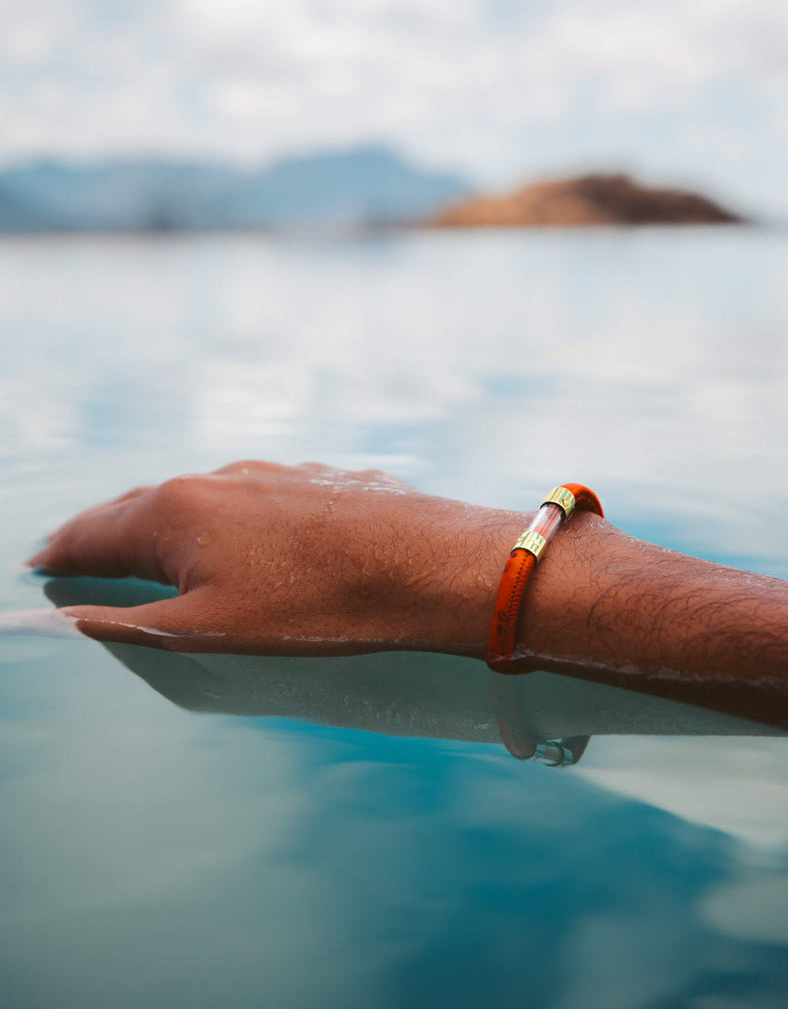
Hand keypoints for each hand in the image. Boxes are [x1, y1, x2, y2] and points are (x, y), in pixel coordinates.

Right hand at [28, 461, 521, 655]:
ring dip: (173, 520)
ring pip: (206, 497)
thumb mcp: (212, 629)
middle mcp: (222, 479)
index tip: (42, 560)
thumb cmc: (320, 605)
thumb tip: (70, 615)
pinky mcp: (322, 480)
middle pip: (146, 506)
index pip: (96, 531)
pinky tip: (246, 534)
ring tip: (156, 541)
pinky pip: (259, 497)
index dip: (64, 550)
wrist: (429, 565)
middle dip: (110, 530)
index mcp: (180, 512)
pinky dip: (232, 516)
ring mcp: (276, 474)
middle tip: (81, 549)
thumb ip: (132, 621)